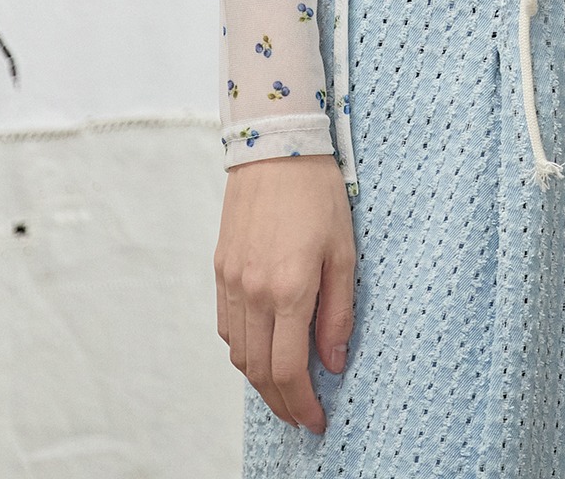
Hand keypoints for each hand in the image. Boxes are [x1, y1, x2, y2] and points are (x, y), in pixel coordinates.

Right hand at [214, 153, 355, 433]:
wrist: (275, 145)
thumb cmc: (318, 192)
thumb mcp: (344, 251)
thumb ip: (338, 311)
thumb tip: (334, 361)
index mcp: (288, 289)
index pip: (289, 370)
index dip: (302, 405)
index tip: (317, 421)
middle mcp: (253, 291)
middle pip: (259, 371)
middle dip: (282, 403)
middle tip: (302, 416)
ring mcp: (231, 281)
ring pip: (238, 353)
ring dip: (260, 381)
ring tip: (286, 390)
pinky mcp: (220, 269)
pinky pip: (226, 326)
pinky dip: (242, 349)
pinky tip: (262, 349)